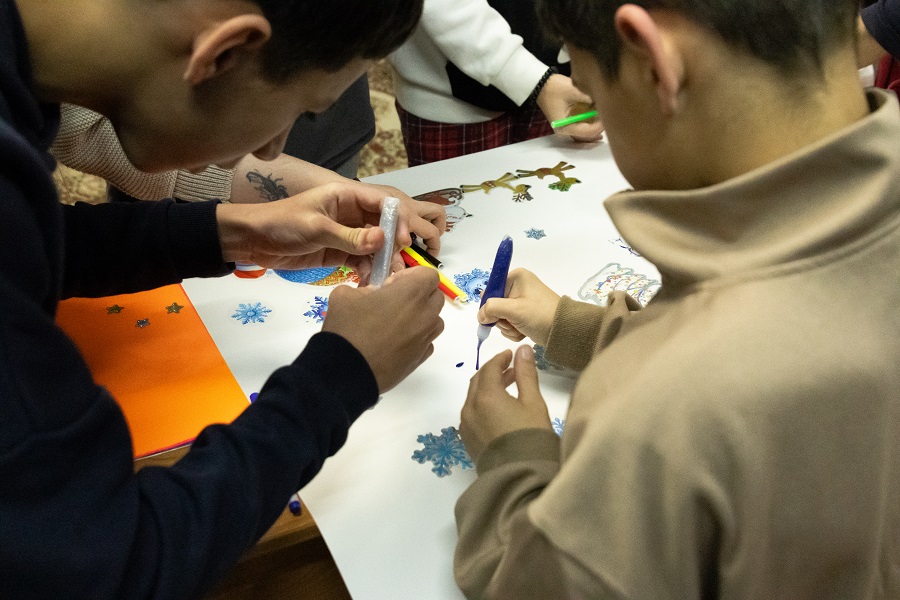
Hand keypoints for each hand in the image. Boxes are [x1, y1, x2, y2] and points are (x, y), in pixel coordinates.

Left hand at [215, 181, 430, 278]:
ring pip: (380, 244)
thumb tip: (382, 241)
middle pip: (389, 220)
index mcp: (348, 195)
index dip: (399, 219)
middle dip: (406, 236)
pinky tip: (374, 283)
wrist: (253, 240)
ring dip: (389, 259)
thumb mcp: (315, 228)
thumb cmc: (281, 223)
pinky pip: (366, 260)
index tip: (403, 241)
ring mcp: (350, 233)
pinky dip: (372, 271)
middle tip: (419, 254)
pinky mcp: (342, 252)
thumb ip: (349, 236)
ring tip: (394, 276)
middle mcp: (354, 212)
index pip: (384, 202)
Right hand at [322, 266, 443, 391]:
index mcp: (412, 293)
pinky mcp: (421, 358)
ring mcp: (425, 338)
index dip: (412, 276)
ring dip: (420, 316)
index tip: (392, 284)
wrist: (346, 372)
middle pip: (435, 296)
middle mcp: (425, 314)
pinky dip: (415, 337)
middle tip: (392, 302)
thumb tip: (373, 296)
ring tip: (395, 323)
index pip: (429, 274)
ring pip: (434, 319)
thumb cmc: (347, 329)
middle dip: (417, 294)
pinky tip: (394, 342)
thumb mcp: (344, 295)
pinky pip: (426, 341)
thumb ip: (364, 288)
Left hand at [460, 346, 552, 461]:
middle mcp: (470, 408)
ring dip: (487, 388)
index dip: (501, 359)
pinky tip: (498, 409)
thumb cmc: (532, 437)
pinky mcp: (467, 439)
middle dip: (493, 372)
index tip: (512, 355)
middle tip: (511, 369)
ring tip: (508, 388)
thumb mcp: (533, 403)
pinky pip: (471, 413)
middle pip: (478, 381)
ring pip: (473, 397)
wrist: (521, 477)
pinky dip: (482, 404)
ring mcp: (466, 425)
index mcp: (486, 396)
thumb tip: (522, 349)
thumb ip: (526, 374)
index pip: (490, 368)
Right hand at [478, 269, 559, 345]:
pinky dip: (514, 330)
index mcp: (516, 277)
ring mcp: (522, 301)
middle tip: (512, 322)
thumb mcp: (513, 310)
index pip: (491, 289)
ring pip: (502, 317)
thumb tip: (480, 316)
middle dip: (501, 319)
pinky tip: (524, 331)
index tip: (495, 316)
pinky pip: (510, 323)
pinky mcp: (525, 314)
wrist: (563, 331)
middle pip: (495, 305)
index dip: (489, 304)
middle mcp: (518, 286)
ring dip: (508, 327)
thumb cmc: (539, 315)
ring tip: (521, 328)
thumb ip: (491, 309)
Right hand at [536, 74, 604, 142]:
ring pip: (586, 134)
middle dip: (600, 128)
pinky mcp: (568, 122)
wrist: (541, 85)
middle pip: (587, 136)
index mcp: (564, 126)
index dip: (600, 125)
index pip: (587, 132)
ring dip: (597, 128)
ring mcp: (566, 128)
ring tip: (608, 120)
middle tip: (611, 117)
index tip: (610, 115)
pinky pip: (582, 128)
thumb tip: (604, 100)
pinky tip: (601, 121)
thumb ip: (589, 97)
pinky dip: (592, 125)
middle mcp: (565, 130)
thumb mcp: (573, 90)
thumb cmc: (554, 88)